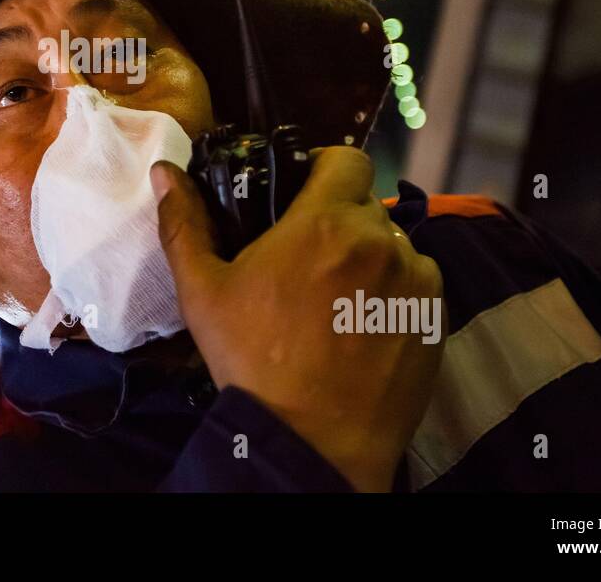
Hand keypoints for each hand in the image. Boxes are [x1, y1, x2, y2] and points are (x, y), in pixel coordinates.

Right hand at [151, 147, 444, 491]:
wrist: (311, 442)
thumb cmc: (252, 361)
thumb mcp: (203, 292)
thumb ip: (184, 224)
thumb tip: (164, 173)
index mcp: (325, 222)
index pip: (347, 159)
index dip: (326, 169)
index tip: (304, 195)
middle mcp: (380, 241)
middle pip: (366, 208)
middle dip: (340, 224)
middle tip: (309, 261)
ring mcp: (416, 282)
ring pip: (394, 248)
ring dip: (370, 260)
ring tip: (337, 301)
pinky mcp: (435, 320)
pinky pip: (417, 288)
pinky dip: (394, 296)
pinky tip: (363, 329)